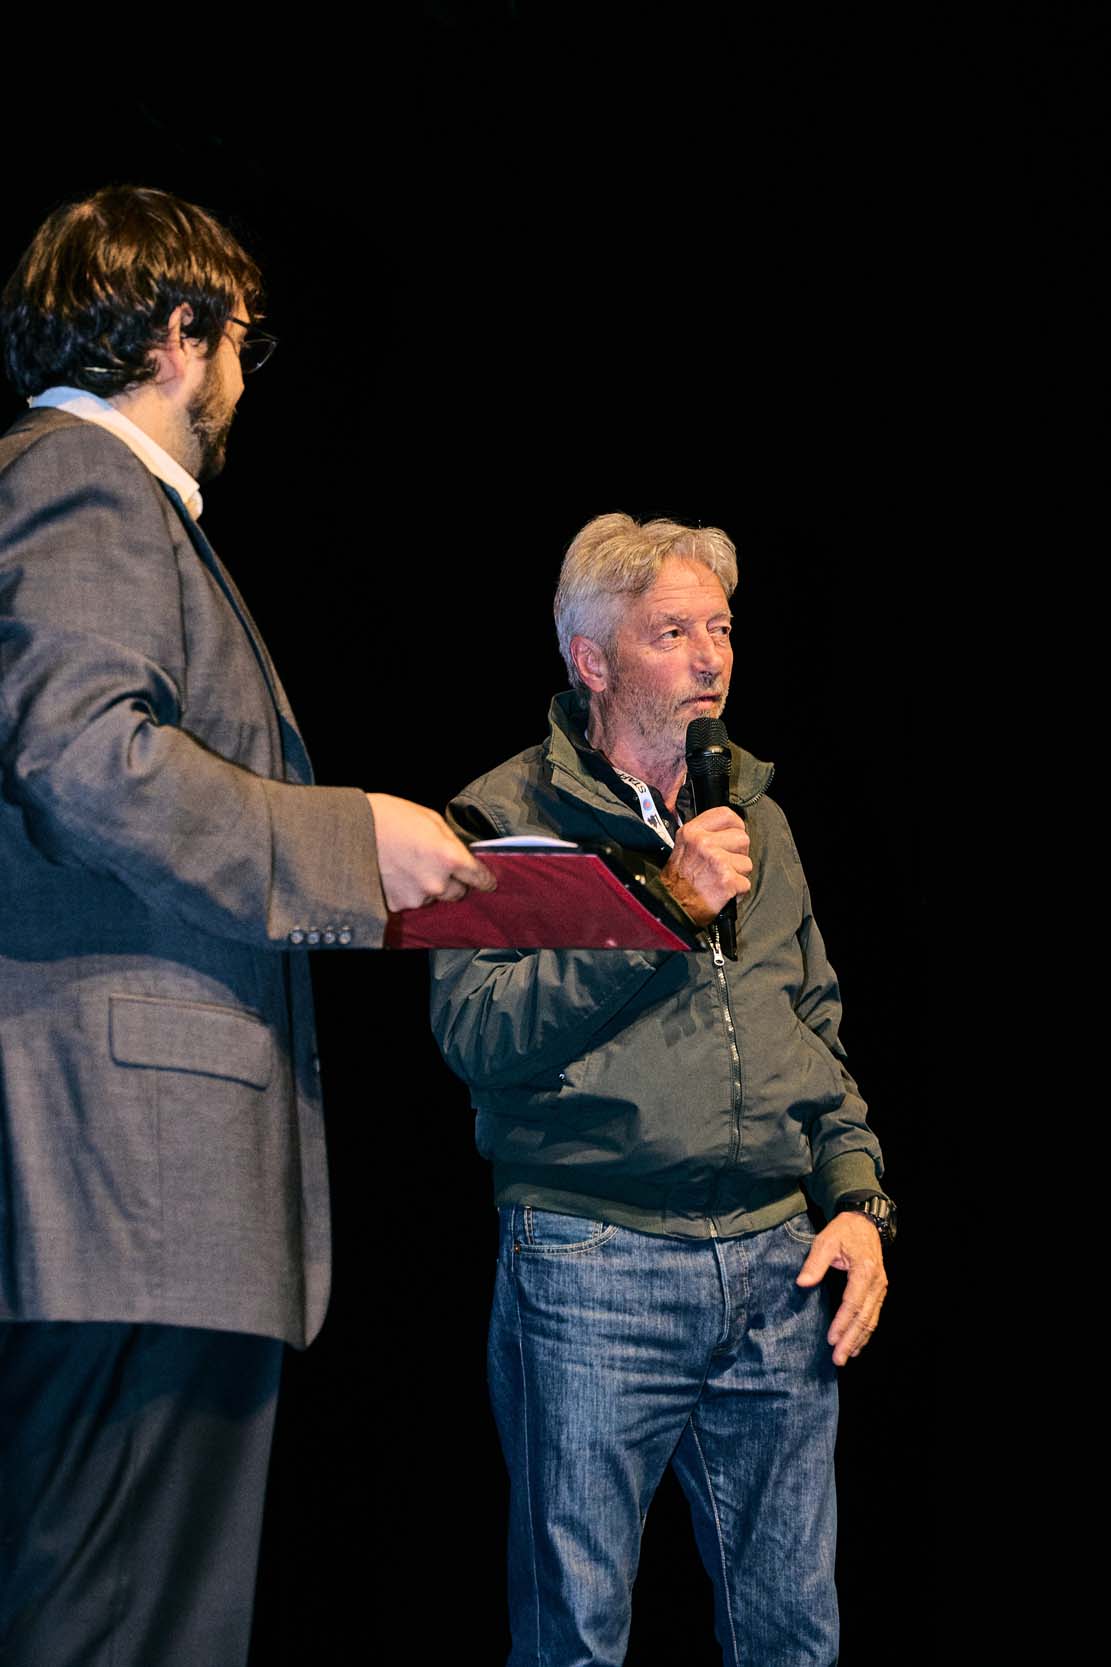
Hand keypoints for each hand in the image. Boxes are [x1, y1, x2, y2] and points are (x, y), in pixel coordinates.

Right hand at [365, 794, 496, 911]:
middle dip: (452, 881)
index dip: (485, 879)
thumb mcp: (430, 819)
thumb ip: (451, 842)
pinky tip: (394, 873)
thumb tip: (463, 856)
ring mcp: (416, 896)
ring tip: (407, 864)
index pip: (480, 879)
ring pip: (432, 897)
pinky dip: (406, 891)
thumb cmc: (389, 816)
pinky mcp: (397, 905)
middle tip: (434, 864)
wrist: (349, 829)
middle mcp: (436, 882)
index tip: (487, 882)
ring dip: (427, 886)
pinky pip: (410, 901)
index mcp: (450, 857)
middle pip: (458, 893)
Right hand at [658, 806, 751, 925]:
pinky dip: (737, 892)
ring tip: (721, 879)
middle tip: (725, 864)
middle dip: (738, 854)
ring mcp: (717, 861)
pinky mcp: (727, 880)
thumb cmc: (677, 882)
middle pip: (742, 838)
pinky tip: (723, 891)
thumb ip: (703, 834)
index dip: (736, 826)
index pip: (726, 815)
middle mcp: (704, 843)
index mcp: (692, 832)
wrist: (672, 907)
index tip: (734, 834)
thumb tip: (727, 830)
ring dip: (738, 874)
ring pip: (746, 862)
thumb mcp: (682, 847)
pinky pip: (745, 883)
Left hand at [796, 1212, 887, 1365]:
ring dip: (858, 1340)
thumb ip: (815, 1263)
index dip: (842, 1322)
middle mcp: (876, 1282)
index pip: (853, 1302)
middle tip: (838, 1359)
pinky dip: (866, 1332)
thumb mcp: (826, 1241)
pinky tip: (857, 1345)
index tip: (831, 1339)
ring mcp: (880, 1288)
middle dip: (851, 1340)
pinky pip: (873, 1315)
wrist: (866, 1222)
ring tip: (846, 1357)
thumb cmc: (844, 1231)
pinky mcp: (879, 1291)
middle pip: (864, 1317)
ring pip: (871, 1320)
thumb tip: (802, 1283)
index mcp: (864, 1270)